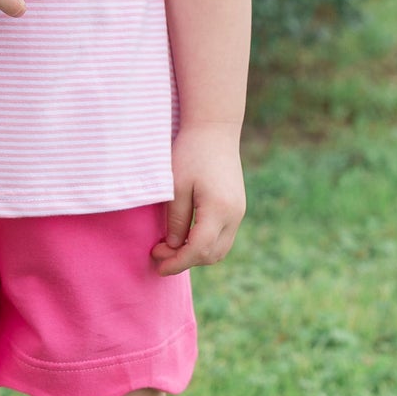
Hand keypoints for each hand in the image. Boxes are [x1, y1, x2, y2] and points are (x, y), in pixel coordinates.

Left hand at [150, 123, 245, 273]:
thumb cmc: (191, 153)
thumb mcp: (175, 186)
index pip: (199, 250)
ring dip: (196, 255)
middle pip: (212, 255)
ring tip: (170, 247)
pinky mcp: (237, 208)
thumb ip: (176, 220)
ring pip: (220, 249)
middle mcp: (234, 215)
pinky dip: (204, 244)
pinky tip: (185, 237)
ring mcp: (239, 212)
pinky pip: (223, 237)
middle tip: (158, 253)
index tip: (157, 264)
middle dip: (185, 261)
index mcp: (219, 209)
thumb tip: (174, 247)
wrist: (215, 130)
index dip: (177, 262)